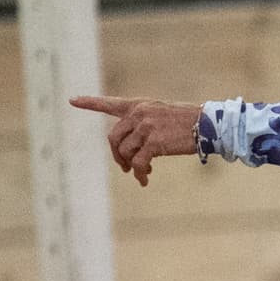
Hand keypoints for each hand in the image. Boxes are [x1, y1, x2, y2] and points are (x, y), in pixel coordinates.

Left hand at [71, 95, 200, 184]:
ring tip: (143, 173)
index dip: (90, 103)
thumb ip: (143, 125)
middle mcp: (139, 114)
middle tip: (125, 167)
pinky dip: (139, 174)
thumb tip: (132, 152)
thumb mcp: (162, 115)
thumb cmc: (189, 122)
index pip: (110, 103)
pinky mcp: (154, 142)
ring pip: (125, 152)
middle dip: (117, 155)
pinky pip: (138, 162)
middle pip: (113, 137)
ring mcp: (145, 127)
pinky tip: (145, 180)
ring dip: (131, 166)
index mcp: (139, 105)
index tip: (72, 100)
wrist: (208, 124)